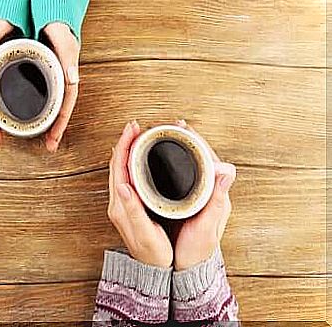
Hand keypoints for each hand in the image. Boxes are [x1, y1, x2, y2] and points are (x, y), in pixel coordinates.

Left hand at [42, 23, 80, 151]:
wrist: (53, 15)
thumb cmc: (60, 27)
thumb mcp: (64, 39)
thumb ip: (68, 56)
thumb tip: (72, 79)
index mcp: (67, 75)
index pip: (65, 105)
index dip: (60, 124)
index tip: (53, 140)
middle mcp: (61, 80)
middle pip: (58, 110)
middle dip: (54, 130)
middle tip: (49, 146)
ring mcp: (52, 79)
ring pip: (51, 106)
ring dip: (47, 122)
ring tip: (42, 138)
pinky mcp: (44, 76)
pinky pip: (44, 97)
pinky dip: (39, 109)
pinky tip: (31, 116)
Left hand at [107, 121, 172, 267]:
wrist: (151, 268)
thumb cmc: (152, 253)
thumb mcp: (144, 233)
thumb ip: (133, 210)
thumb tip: (123, 185)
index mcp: (120, 205)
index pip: (118, 168)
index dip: (125, 146)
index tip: (132, 129)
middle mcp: (118, 201)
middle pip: (118, 164)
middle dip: (125, 142)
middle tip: (136, 126)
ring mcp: (123, 202)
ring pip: (122, 169)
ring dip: (128, 150)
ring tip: (138, 136)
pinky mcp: (129, 203)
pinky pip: (128, 176)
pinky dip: (132, 161)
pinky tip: (141, 157)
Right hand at [172, 120, 236, 270]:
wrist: (190, 266)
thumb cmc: (198, 250)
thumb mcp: (207, 227)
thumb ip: (216, 201)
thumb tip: (228, 170)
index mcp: (217, 194)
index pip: (208, 159)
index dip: (196, 141)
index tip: (183, 127)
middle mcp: (209, 191)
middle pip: (199, 158)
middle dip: (186, 139)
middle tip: (173, 125)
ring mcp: (199, 194)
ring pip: (190, 164)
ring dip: (180, 148)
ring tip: (167, 135)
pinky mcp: (188, 198)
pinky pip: (182, 174)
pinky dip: (173, 162)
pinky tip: (163, 158)